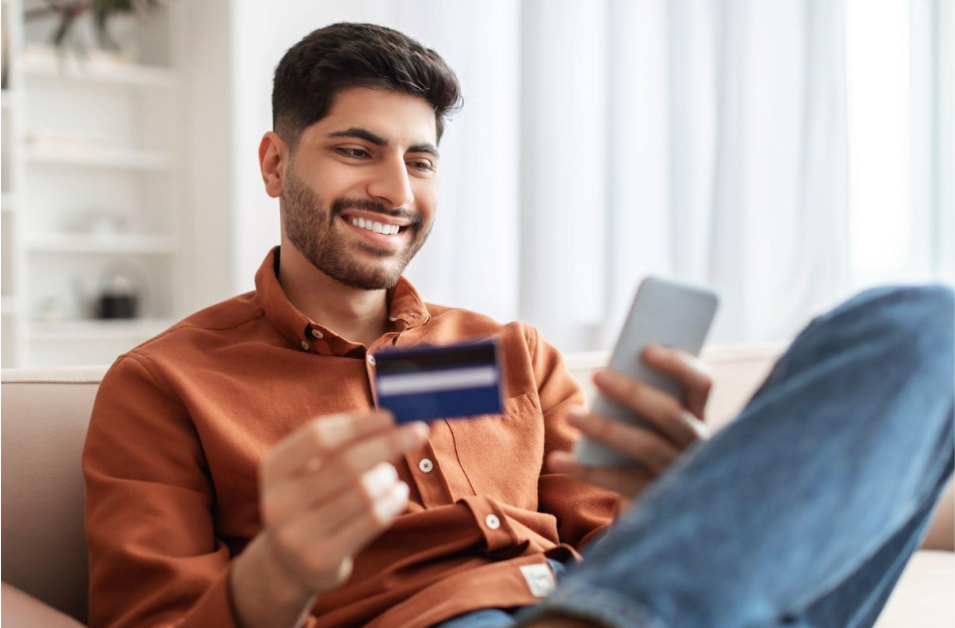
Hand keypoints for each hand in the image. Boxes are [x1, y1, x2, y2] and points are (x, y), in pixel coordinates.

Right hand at [257, 410, 427, 594]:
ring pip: (363, 492)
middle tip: (418, 431)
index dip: (357, 424)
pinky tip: (398, 493)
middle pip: (345, 463)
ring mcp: (297, 534)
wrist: (289, 563)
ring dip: (388, 476)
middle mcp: (279, 501)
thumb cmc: (313, 500)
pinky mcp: (320, 559)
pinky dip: (393, 501)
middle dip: (387, 443)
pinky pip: (372, 520)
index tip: (390, 416)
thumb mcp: (310, 469)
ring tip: (391, 475)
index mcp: (274, 467)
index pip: (318, 436)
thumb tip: (390, 420)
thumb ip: (341, 443)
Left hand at [548, 344, 712, 501]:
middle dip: (633, 392)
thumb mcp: (648, 419)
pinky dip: (586, 470)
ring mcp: (678, 472)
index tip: (645, 348)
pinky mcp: (655, 497)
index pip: (701, 382)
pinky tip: (558, 460)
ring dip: (605, 427)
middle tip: (596, 375)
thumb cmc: (642, 441)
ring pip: (646, 445)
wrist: (653, 502)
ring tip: (570, 415)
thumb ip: (640, 396)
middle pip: (670, 413)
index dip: (678, 364)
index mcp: (696, 413)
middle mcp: (695, 443)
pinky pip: (620, 481)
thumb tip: (605, 376)